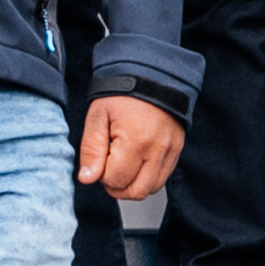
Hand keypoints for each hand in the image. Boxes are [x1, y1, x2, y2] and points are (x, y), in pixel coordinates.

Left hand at [83, 92, 185, 209]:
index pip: (115, 180)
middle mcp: (157, 149)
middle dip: (117, 187)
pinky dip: (147, 178)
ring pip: (151, 189)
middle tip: (108, 170)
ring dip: (133, 185)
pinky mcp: (177, 150)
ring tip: (123, 166)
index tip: (101, 158)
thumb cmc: (123, 92)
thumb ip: (91, 150)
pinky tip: (137, 162)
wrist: (151, 74)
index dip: (102, 175)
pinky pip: (163, 178)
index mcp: (135, 140)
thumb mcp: (98, 116)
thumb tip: (87, 178)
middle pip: (136, 192)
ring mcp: (170, 151)